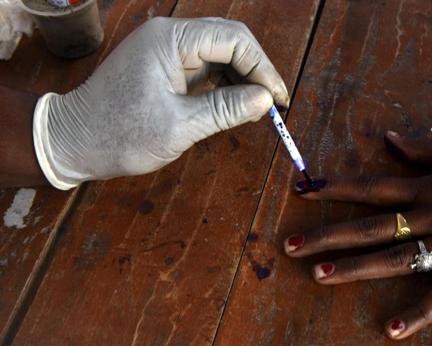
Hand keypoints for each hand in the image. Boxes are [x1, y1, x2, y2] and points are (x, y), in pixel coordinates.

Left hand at [33, 17, 288, 189]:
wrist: (72, 142)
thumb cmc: (119, 135)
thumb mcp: (179, 127)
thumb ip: (225, 110)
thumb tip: (266, 100)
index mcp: (170, 40)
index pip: (232, 39)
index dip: (262, 67)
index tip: (278, 99)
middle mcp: (169, 36)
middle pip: (229, 40)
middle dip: (255, 71)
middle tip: (273, 104)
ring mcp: (166, 49)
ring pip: (220, 53)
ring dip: (242, 78)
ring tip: (258, 109)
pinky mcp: (165, 65)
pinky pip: (205, 67)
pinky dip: (225, 84)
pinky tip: (236, 105)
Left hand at [283, 131, 431, 338]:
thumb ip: (422, 148)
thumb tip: (387, 139)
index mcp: (426, 188)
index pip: (370, 188)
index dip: (334, 189)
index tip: (302, 190)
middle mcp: (430, 215)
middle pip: (369, 227)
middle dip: (328, 235)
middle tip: (290, 245)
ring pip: (394, 257)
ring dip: (355, 268)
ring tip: (319, 276)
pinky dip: (418, 313)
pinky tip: (392, 329)